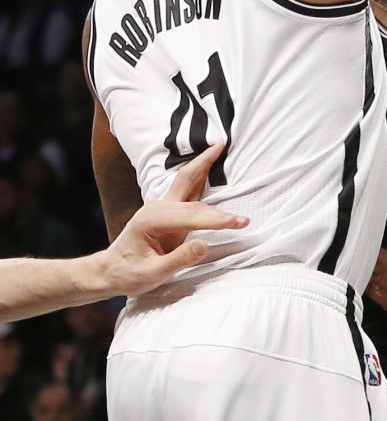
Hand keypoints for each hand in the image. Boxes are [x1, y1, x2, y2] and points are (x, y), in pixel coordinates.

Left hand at [100, 144, 248, 296]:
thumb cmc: (128, 274)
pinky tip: (208, 163)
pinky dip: (200, 172)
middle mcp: (157, 207)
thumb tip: (204, 244)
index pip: (191, 217)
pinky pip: (186, 185)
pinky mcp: (167, 209)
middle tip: (243, 212)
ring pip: (187, 179)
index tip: (238, 223)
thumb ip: (178, 259)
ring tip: (220, 146)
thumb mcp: (151, 274)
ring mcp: (161, 205)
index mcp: (152, 221)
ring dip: (204, 163)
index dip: (216, 220)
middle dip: (219, 202)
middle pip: (192, 192)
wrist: (109, 271)